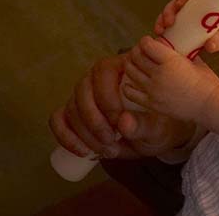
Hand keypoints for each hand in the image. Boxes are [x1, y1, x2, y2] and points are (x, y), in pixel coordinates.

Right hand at [49, 53, 194, 158]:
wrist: (155, 135)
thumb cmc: (159, 123)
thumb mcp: (158, 126)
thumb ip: (144, 125)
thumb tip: (123, 122)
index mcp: (123, 67)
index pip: (103, 71)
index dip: (106, 98)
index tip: (119, 124)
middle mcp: (99, 77)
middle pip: (83, 90)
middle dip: (94, 121)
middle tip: (111, 143)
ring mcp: (84, 94)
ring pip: (72, 107)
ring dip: (84, 133)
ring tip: (107, 151)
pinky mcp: (74, 112)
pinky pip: (59, 119)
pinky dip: (65, 136)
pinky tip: (82, 151)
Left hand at [123, 36, 218, 122]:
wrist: (210, 105)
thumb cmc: (206, 81)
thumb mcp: (195, 60)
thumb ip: (180, 51)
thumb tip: (168, 45)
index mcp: (171, 61)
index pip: (147, 44)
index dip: (146, 41)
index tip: (149, 42)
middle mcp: (159, 74)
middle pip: (136, 56)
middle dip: (137, 51)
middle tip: (142, 52)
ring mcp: (153, 90)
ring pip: (130, 71)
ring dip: (131, 64)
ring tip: (137, 64)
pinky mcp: (151, 103)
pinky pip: (130, 92)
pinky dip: (128, 84)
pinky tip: (133, 81)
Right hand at [154, 0, 218, 53]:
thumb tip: (209, 46)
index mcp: (210, 0)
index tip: (179, 4)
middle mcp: (200, 8)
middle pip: (178, 5)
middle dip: (168, 12)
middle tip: (165, 24)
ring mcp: (195, 20)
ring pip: (175, 18)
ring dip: (164, 23)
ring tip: (159, 34)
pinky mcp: (194, 32)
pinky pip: (178, 31)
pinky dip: (169, 36)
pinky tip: (163, 44)